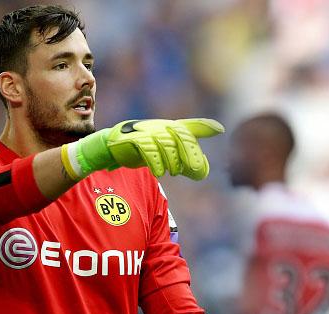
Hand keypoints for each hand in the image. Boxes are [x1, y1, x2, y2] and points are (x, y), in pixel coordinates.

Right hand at [63, 118, 223, 179]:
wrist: (108, 148)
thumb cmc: (139, 151)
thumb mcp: (164, 156)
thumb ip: (185, 163)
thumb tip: (204, 171)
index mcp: (168, 129)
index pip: (188, 126)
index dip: (204, 126)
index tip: (220, 130)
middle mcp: (158, 127)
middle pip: (180, 135)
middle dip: (190, 152)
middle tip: (196, 169)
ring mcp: (144, 131)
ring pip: (165, 143)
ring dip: (173, 160)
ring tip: (174, 172)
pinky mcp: (131, 139)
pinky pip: (147, 148)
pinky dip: (155, 161)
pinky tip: (158, 172)